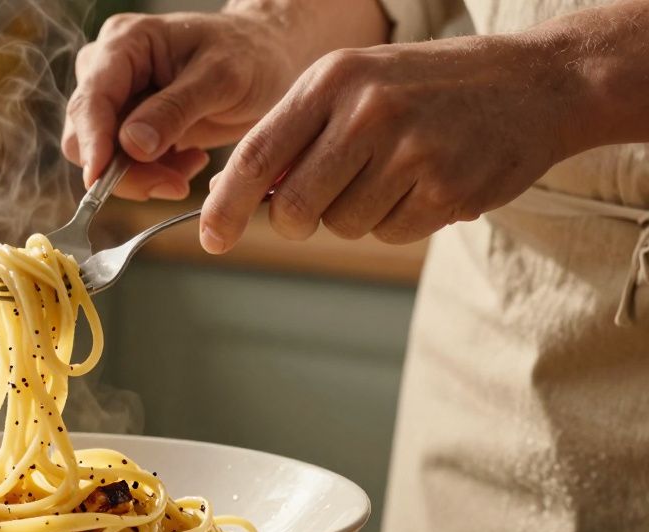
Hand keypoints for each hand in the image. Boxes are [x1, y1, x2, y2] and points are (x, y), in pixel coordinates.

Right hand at [62, 11, 305, 200]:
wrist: (269, 59)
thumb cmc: (250, 54)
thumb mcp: (221, 78)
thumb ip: (175, 109)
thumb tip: (131, 146)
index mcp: (126, 42)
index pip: (91, 99)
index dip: (93, 143)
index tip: (100, 181)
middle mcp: (109, 68)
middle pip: (85, 134)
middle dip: (123, 169)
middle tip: (175, 185)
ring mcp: (117, 97)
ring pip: (102, 156)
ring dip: (142, 175)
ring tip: (193, 165)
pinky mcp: (129, 125)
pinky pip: (123, 164)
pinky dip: (153, 173)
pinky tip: (191, 159)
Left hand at [201, 35, 579, 251]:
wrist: (535, 83)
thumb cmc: (426, 88)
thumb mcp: (356, 84)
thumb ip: (299, 134)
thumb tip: (245, 197)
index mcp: (331, 80)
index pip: (257, 156)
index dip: (225, 205)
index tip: (211, 237)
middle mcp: (366, 111)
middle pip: (292, 208)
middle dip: (295, 220)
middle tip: (321, 204)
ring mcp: (409, 151)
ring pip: (341, 225)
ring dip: (357, 215)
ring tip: (394, 173)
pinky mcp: (445, 190)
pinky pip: (389, 234)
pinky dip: (399, 221)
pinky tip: (426, 184)